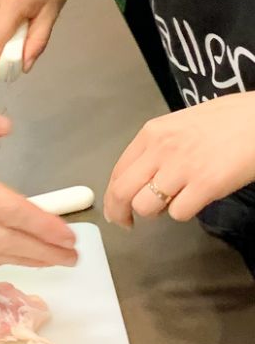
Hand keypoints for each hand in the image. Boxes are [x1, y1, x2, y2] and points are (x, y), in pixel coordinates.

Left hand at [104, 95, 254, 225]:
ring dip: (155, 212)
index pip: (118, 171)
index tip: (115, 209)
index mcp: (152, 133)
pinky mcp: (205, 185)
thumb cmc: (230, 119)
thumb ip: (160, 147)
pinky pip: (178, 213)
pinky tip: (196, 201)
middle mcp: (160, 149)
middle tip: (126, 223)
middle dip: (119, 213)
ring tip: (172, 203)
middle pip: (122, 192)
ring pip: (145, 206)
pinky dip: (183, 212)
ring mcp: (182, 168)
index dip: (112, 196)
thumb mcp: (183, 124)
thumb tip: (144, 176)